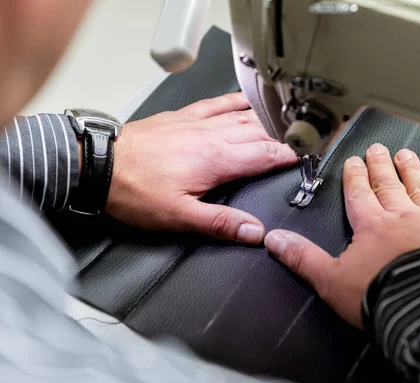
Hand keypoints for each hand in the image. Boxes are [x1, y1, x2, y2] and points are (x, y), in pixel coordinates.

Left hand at [106, 93, 297, 243]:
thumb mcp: (178, 217)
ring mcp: (198, 123)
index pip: (266, 155)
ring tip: (286, 124)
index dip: (291, 156)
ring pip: (244, 117)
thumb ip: (220, 222)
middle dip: (284, 139)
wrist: (99, 164)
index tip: (308, 157)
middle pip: (260, 134)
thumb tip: (254, 231)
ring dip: (267, 121)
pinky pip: (218, 103)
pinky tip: (247, 101)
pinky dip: (237, 101)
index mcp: (217, 161)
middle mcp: (212, 137)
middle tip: (302, 143)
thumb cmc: (135, 191)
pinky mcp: (184, 116)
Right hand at [265, 143, 419, 327]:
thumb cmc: (382, 298)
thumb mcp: (330, 280)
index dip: (354, 177)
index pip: (359, 195)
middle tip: (377, 148)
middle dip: (381, 166)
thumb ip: (302, 257)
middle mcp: (404, 217)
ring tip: (407, 154)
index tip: (353, 162)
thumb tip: (274, 239)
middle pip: (388, 185)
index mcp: (372, 227)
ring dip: (413, 170)